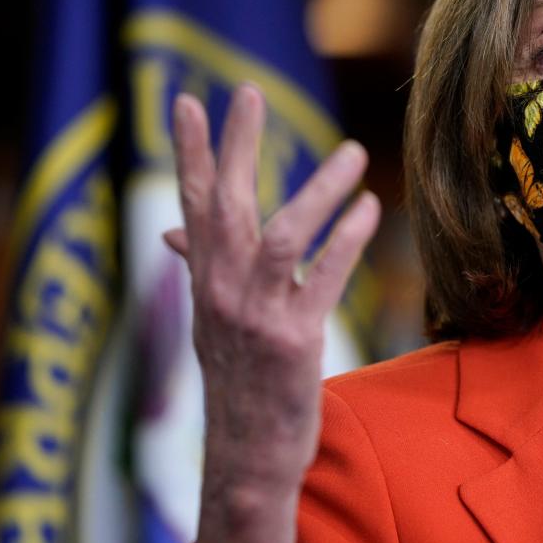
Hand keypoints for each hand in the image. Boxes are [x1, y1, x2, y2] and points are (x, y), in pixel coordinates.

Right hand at [167, 84, 380, 490]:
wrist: (248, 451)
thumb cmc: (239, 380)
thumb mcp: (212, 320)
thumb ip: (200, 268)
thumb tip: (171, 232)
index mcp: (204, 282)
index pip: (191, 204)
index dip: (189, 152)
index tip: (188, 101)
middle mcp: (221, 292)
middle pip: (224, 204)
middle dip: (234, 146)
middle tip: (248, 91)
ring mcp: (255, 316)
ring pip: (281, 235)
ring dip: (319, 189)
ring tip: (353, 151)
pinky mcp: (294, 341)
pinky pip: (324, 279)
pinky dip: (348, 240)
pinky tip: (371, 209)